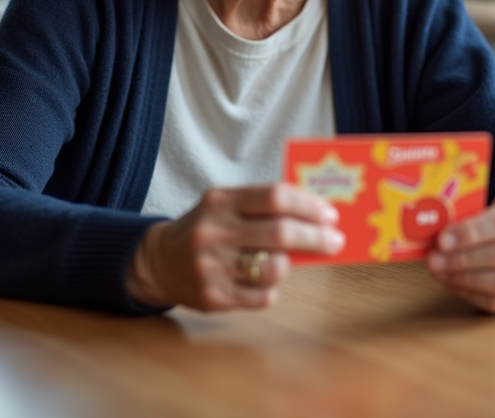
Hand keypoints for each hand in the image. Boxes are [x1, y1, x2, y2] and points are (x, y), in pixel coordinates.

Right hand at [127, 184, 344, 310]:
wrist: (159, 261)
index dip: (308, 205)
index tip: (330, 214)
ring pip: (275, 268)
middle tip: (335, 241)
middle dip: (316, 237)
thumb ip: (263, 207)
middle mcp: (214, 232)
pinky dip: (272, 288)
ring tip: (287, 261)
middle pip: (280, 233)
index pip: (274, 196)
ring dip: (290, 264)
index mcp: (220, 201)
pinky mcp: (214, 296)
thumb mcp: (225, 205)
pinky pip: (263, 296)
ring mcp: (212, 266)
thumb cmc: (206, 228)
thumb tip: (316, 216)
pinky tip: (264, 280)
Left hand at [426, 191, 494, 312]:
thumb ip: (471, 214)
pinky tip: (452, 284)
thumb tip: (434, 229)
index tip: (442, 240)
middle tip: (434, 260)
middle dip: (462, 260)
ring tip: (440, 273)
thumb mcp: (494, 204)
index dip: (471, 233)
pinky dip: (471, 294)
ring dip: (465, 280)